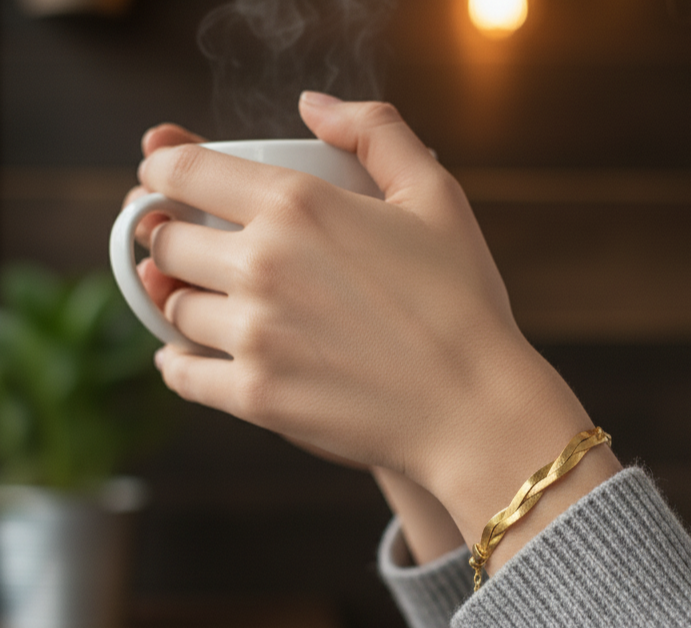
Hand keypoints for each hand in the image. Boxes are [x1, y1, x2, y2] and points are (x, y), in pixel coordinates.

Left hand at [138, 95, 618, 557]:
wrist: (474, 404)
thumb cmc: (462, 301)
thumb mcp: (435, 195)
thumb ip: (376, 131)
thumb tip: (313, 106)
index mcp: (297, 203)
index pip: (182, 170)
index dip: (162, 171)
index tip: (167, 185)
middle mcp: (262, 264)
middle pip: (165, 241)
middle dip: (171, 240)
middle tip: (194, 250)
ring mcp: (255, 334)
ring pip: (171, 308)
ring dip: (181, 301)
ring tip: (209, 304)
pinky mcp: (256, 396)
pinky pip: (181, 374)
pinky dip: (177, 363)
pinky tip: (189, 357)